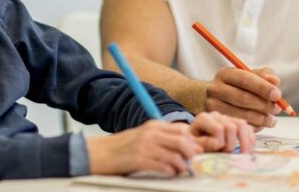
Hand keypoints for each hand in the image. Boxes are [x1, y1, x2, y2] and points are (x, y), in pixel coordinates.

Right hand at [87, 120, 201, 175]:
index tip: (196, 152)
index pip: (181, 130)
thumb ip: (162, 138)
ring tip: (180, 170)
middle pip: (182, 141)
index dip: (192, 142)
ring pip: (176, 155)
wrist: (102, 152)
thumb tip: (187, 147)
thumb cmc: (124, 146)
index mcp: (153, 125)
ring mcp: (145, 146)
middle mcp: (151, 134)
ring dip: (182, 166)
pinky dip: (170, 171)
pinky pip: (163, 166)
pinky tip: (169, 173)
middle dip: (191, 154)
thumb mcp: (144, 135)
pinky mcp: (140, 160)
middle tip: (190, 162)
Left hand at [189, 111, 254, 152]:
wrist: (194, 141)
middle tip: (226, 155)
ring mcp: (226, 117)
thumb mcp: (193, 145)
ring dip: (245, 142)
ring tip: (244, 155)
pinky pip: (247, 128)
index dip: (220, 143)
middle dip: (231, 144)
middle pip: (231, 127)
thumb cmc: (193, 144)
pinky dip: (250, 140)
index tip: (217, 152)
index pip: (218, 128)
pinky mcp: (234, 122)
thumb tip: (217, 143)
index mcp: (203, 118)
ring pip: (242, 124)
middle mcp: (215, 115)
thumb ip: (202, 144)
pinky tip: (248, 151)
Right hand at [205, 67, 281, 129]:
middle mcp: (216, 89)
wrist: (210, 97)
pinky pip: (240, 126)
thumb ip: (263, 75)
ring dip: (262, 119)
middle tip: (276, 108)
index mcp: (225, 74)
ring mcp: (214, 106)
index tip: (277, 95)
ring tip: (272, 119)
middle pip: (244, 98)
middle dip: (264, 105)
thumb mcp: (247, 75)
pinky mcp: (218, 121)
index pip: (246, 79)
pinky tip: (261, 124)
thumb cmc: (235, 86)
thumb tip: (275, 81)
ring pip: (243, 115)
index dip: (263, 87)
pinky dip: (255, 127)